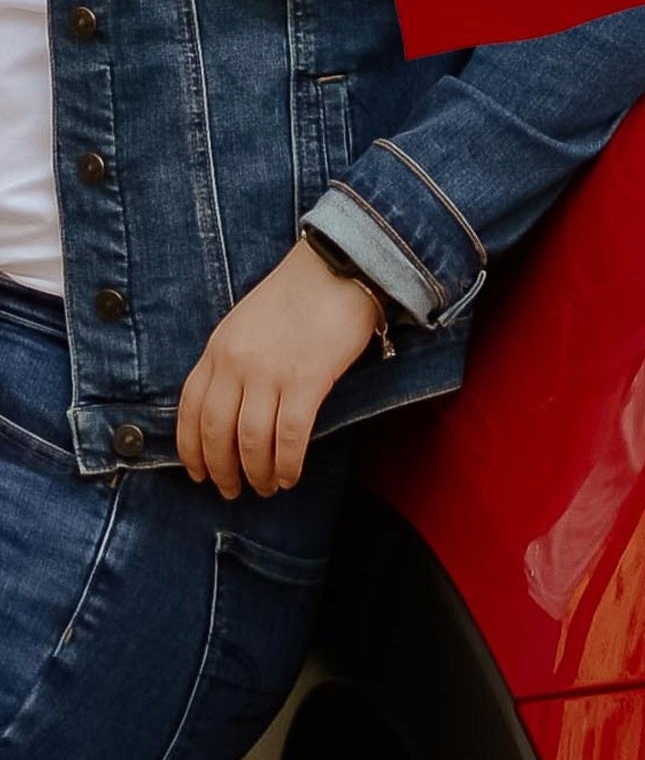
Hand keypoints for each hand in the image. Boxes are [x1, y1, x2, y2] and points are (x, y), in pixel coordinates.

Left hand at [177, 238, 381, 498]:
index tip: (198, 473)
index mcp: (218, 349)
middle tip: (232, 491)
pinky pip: (289, 437)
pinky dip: (287, 464)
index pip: (190, 410)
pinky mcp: (306, 381)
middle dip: (222, 470)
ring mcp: (270, 374)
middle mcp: (236, 365)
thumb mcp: (247, 322)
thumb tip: (232, 406)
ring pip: (252, 441)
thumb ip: (233, 359)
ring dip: (257, 473)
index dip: (191, 449)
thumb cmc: (299, 293)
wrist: (340, 268)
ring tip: (266, 488)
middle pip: (217, 433)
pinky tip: (290, 475)